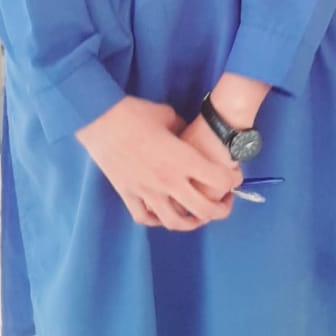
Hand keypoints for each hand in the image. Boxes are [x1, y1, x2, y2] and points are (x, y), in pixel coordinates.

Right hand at [76, 96, 239, 230]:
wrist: (100, 120)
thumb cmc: (135, 113)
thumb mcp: (168, 116)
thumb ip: (182, 130)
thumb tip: (188, 135)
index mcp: (182, 159)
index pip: (219, 179)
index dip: (233, 180)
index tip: (235, 176)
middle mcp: (168, 181)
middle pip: (204, 210)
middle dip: (222, 209)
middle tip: (225, 202)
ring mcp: (147, 192)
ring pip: (175, 222)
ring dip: (192, 222)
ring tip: (198, 216)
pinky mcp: (128, 195)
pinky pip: (146, 218)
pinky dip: (158, 220)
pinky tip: (165, 213)